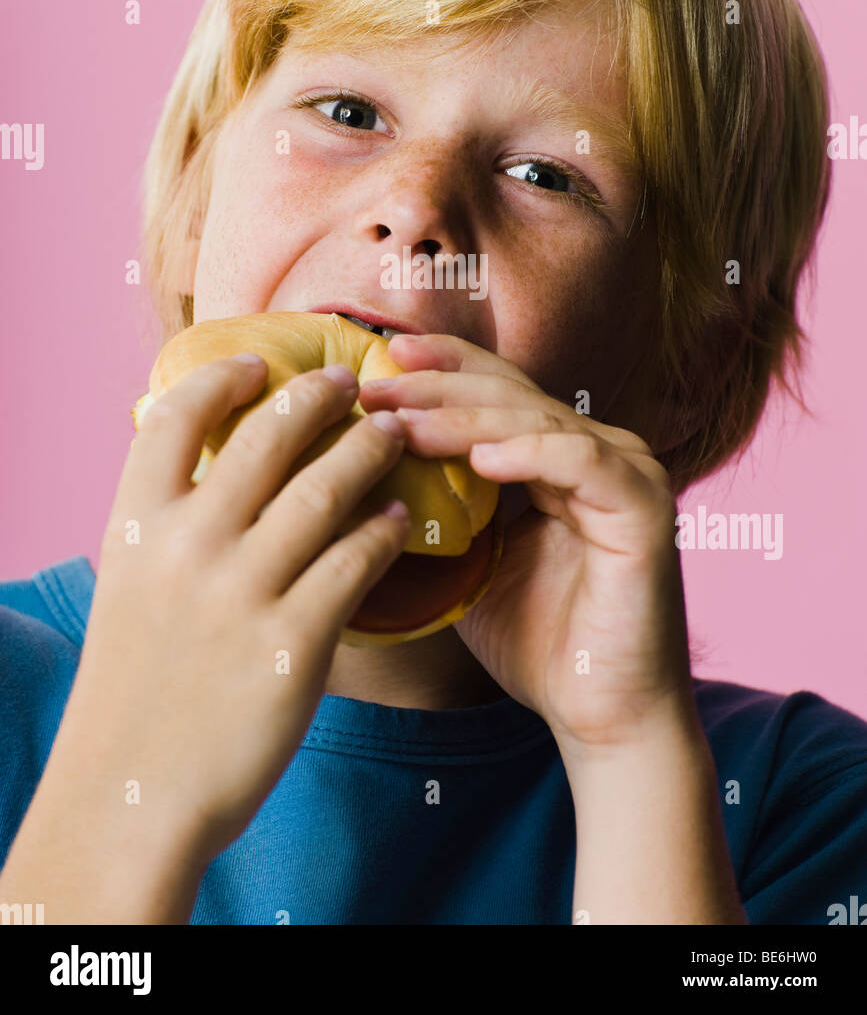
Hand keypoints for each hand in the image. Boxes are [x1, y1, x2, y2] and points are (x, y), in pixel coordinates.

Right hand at [62, 355, 409, 862]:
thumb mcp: (130, 588)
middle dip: (318, 396)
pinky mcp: (294, 643)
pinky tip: (398, 517)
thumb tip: (214, 468)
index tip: (259, 364)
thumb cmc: (135, 687)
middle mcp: (187, 546)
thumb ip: (168, 526)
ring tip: (391, 434)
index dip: (222, 377)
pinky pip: (355, 561)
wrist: (133, 791)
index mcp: (137, 526)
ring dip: (367, 450)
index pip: (173, 415)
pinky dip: (382, 529)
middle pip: (267, 436)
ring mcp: (241, 592)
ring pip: (326, 488)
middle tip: (350, 383)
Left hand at [360, 335, 695, 756]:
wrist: (602, 719)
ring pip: (535, 421)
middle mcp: (597, 452)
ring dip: (464, 417)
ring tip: (403, 421)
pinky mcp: (643, 509)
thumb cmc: (539, 645)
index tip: (379, 358)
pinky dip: (528, 453)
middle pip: (511, 395)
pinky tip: (479, 457)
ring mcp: (626, 474)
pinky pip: (580, 461)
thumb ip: (439, 515)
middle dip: (437, 384)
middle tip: (376, 381)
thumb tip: (360, 480)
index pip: (497, 392)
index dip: (441, 368)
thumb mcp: (469, 566)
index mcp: (559, 458)